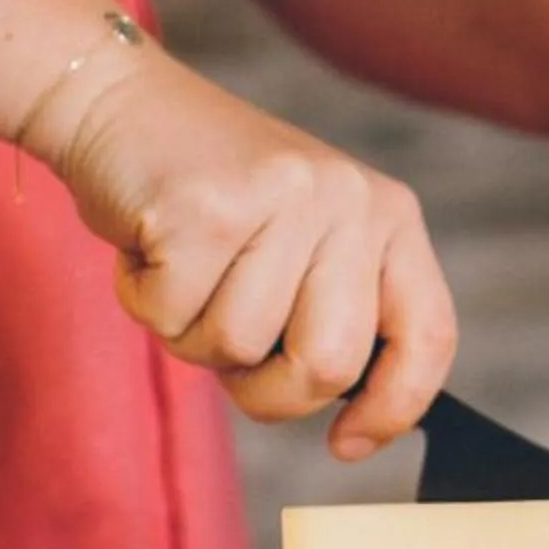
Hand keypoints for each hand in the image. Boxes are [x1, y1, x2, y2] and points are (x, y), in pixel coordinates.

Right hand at [36, 43, 456, 461]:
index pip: (428, 336)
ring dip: (189, 334)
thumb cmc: (208, 200)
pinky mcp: (207, 206)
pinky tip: (149, 246)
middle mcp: (349, 201)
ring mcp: (282, 199)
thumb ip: (333, 315)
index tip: (346, 444)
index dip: (394, 408)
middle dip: (266, 390)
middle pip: (328, 366)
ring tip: (182, 268)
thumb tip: (354, 422)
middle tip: (225, 344)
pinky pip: (174, 317)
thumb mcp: (299, 246)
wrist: (120, 105)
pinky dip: (145, 301)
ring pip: (238, 347)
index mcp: (387, 215)